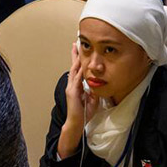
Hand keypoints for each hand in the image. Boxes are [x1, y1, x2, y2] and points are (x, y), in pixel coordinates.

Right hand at [57, 42, 97, 158]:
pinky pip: (76, 80)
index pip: (77, 70)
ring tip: (77, 49)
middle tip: (75, 44)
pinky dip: (79, 72)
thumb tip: (95, 85)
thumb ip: (92, 91)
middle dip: (74, 55)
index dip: (78, 60)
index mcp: (76, 86)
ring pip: (74, 70)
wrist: (77, 122)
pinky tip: (81, 65)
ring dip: (76, 60)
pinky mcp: (72, 93)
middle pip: (74, 67)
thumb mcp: (92, 99)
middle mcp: (72, 85)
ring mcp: (71, 88)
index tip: (80, 51)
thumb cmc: (84, 113)